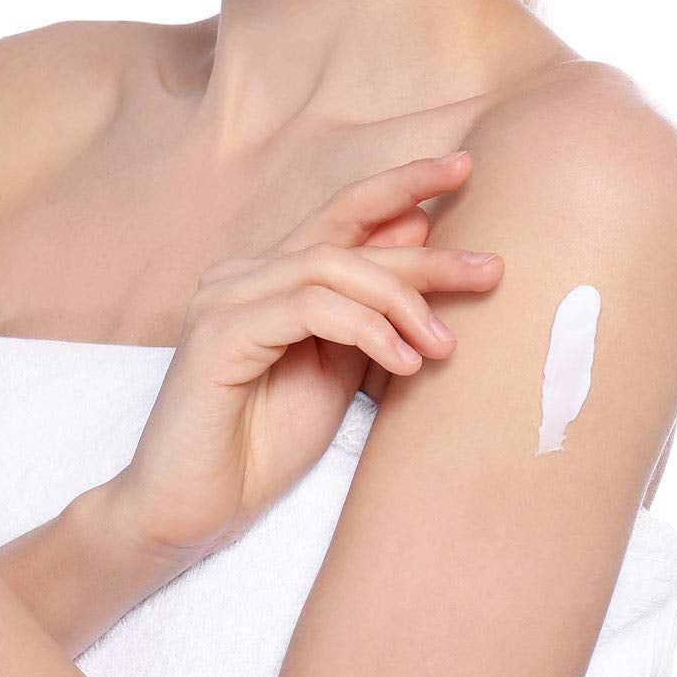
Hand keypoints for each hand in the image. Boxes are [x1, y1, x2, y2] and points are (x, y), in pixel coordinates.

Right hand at [108, 151, 503, 564]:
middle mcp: (242, 273)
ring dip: (399, 300)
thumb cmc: (260, 446)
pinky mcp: (218, 333)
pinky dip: (364, 329)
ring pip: (328, 266)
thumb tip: (420, 237)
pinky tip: (403, 364)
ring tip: (444, 347)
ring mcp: (224, 297)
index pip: (340, 214)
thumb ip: (370, 313)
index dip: (400, 187)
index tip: (464, 168)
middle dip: (422, 249)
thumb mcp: (336, 372)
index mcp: (270, 277)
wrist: (187, 509)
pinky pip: (306, 308)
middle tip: (489, 267)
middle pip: (342, 234)